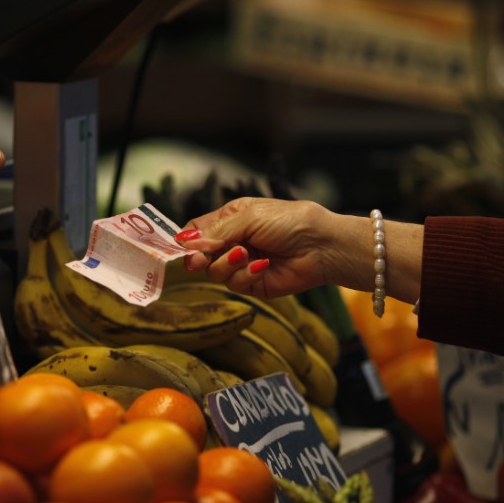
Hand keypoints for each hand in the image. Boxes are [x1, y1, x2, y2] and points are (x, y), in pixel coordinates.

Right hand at [175, 198, 334, 297]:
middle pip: (200, 254)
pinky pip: (235, 284)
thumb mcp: (249, 217)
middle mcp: (232, 242)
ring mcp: (241, 264)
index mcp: (230, 219)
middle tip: (199, 260)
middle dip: (200, 257)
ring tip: (247, 254)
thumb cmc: (291, 222)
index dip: (186, 240)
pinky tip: (263, 265)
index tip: (180, 247)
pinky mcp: (252, 283)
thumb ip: (216, 231)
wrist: (323, 246)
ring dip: (227, 264)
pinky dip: (246, 274)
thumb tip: (184, 241)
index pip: (197, 230)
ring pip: (214, 271)